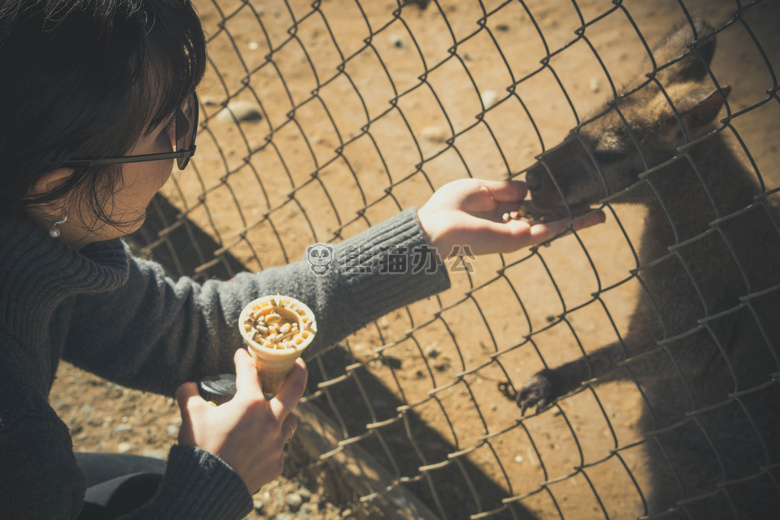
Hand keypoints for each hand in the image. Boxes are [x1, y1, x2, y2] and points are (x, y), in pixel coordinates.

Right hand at [175, 349, 307, 493]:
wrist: (207, 490)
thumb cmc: (200, 449)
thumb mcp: (191, 417)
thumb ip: (188, 395)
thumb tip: (186, 386)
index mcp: (250, 404)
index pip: (250, 373)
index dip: (244, 360)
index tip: (242, 354)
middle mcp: (270, 421)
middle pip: (293, 390)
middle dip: (298, 373)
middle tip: (298, 363)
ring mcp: (276, 444)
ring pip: (290, 422)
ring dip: (284, 414)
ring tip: (277, 411)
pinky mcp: (276, 464)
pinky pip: (278, 448)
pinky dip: (271, 443)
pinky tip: (261, 444)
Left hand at [416, 179, 605, 257]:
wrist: (435, 228)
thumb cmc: (449, 208)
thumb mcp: (480, 188)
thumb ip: (506, 189)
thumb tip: (528, 187)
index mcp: (501, 212)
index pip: (531, 205)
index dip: (551, 198)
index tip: (570, 190)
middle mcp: (511, 225)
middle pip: (548, 218)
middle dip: (571, 212)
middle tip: (596, 207)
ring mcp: (516, 234)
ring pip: (553, 226)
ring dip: (578, 220)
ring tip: (601, 214)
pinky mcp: (517, 240)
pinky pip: (547, 230)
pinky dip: (567, 223)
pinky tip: (585, 217)